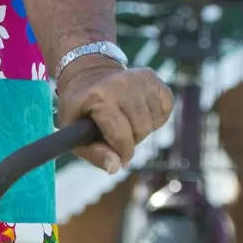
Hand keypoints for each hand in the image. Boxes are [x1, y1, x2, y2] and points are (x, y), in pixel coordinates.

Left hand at [56, 59, 173, 173]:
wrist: (88, 75)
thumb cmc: (81, 110)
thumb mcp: (76, 134)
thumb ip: (95, 154)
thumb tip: (115, 167)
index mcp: (98, 97)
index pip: (121, 135)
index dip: (123, 152)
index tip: (119, 155)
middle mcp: (120, 84)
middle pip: (141, 129)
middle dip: (132, 139)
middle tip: (119, 134)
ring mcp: (139, 78)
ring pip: (154, 120)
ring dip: (144, 128)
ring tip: (127, 121)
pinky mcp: (152, 77)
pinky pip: (166, 107)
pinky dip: (156, 116)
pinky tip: (140, 111)